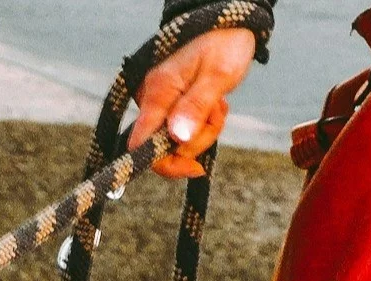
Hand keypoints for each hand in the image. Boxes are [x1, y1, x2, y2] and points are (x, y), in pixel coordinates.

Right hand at [128, 27, 257, 177]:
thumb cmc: (224, 42)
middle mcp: (151, 98)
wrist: (227, 23)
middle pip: (165, 146)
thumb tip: (178, 139)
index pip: (143, 145)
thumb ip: (196, 107)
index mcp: (158, 91)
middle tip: (218, 112)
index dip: (167, 163)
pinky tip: (212, 102)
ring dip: (204, 129)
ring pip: (177, 139)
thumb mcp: (218, 76)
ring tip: (217, 102)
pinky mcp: (167, 103)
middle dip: (197, 139)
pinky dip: (201, 123)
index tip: (196, 167)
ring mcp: (158, 101)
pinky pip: (182, 129)